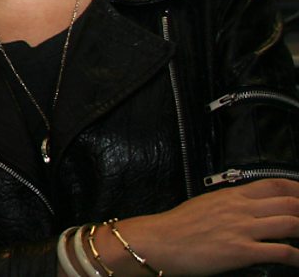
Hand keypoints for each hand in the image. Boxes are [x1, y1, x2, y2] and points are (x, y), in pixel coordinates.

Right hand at [104, 178, 298, 275]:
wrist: (158, 241)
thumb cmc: (176, 226)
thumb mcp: (205, 204)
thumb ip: (229, 204)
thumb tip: (247, 208)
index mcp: (231, 195)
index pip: (275, 184)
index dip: (298, 189)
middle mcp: (241, 208)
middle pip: (289, 203)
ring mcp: (242, 229)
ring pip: (290, 223)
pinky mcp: (240, 251)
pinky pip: (280, 251)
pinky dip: (297, 257)